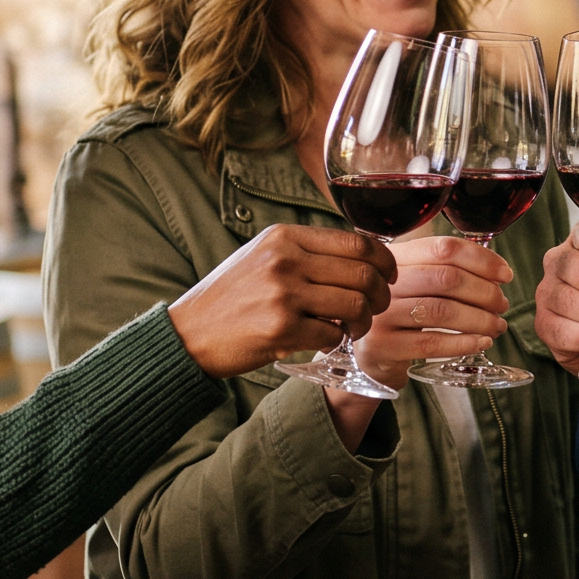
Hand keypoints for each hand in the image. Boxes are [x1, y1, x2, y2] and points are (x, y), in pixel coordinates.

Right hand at [167, 222, 393, 378]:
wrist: (189, 334)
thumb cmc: (231, 297)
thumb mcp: (263, 256)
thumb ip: (306, 252)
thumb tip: (361, 255)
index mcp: (284, 237)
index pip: (356, 241)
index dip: (384, 261)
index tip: (389, 275)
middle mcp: (285, 260)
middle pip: (362, 274)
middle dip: (380, 295)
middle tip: (375, 308)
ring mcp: (282, 294)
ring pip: (355, 305)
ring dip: (363, 322)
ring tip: (353, 328)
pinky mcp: (281, 329)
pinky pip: (332, 335)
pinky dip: (337, 341)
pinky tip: (325, 341)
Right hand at [350, 234, 515, 389]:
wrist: (368, 354)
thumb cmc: (403, 314)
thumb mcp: (417, 283)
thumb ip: (449, 270)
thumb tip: (500, 273)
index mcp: (397, 257)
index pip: (443, 248)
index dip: (481, 259)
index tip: (506, 274)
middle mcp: (385, 282)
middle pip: (445, 278)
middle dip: (484, 292)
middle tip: (503, 305)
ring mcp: (380, 314)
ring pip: (441, 311)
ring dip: (479, 319)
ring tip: (497, 325)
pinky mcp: (382, 346)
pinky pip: (431, 343)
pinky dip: (463, 343)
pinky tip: (482, 342)